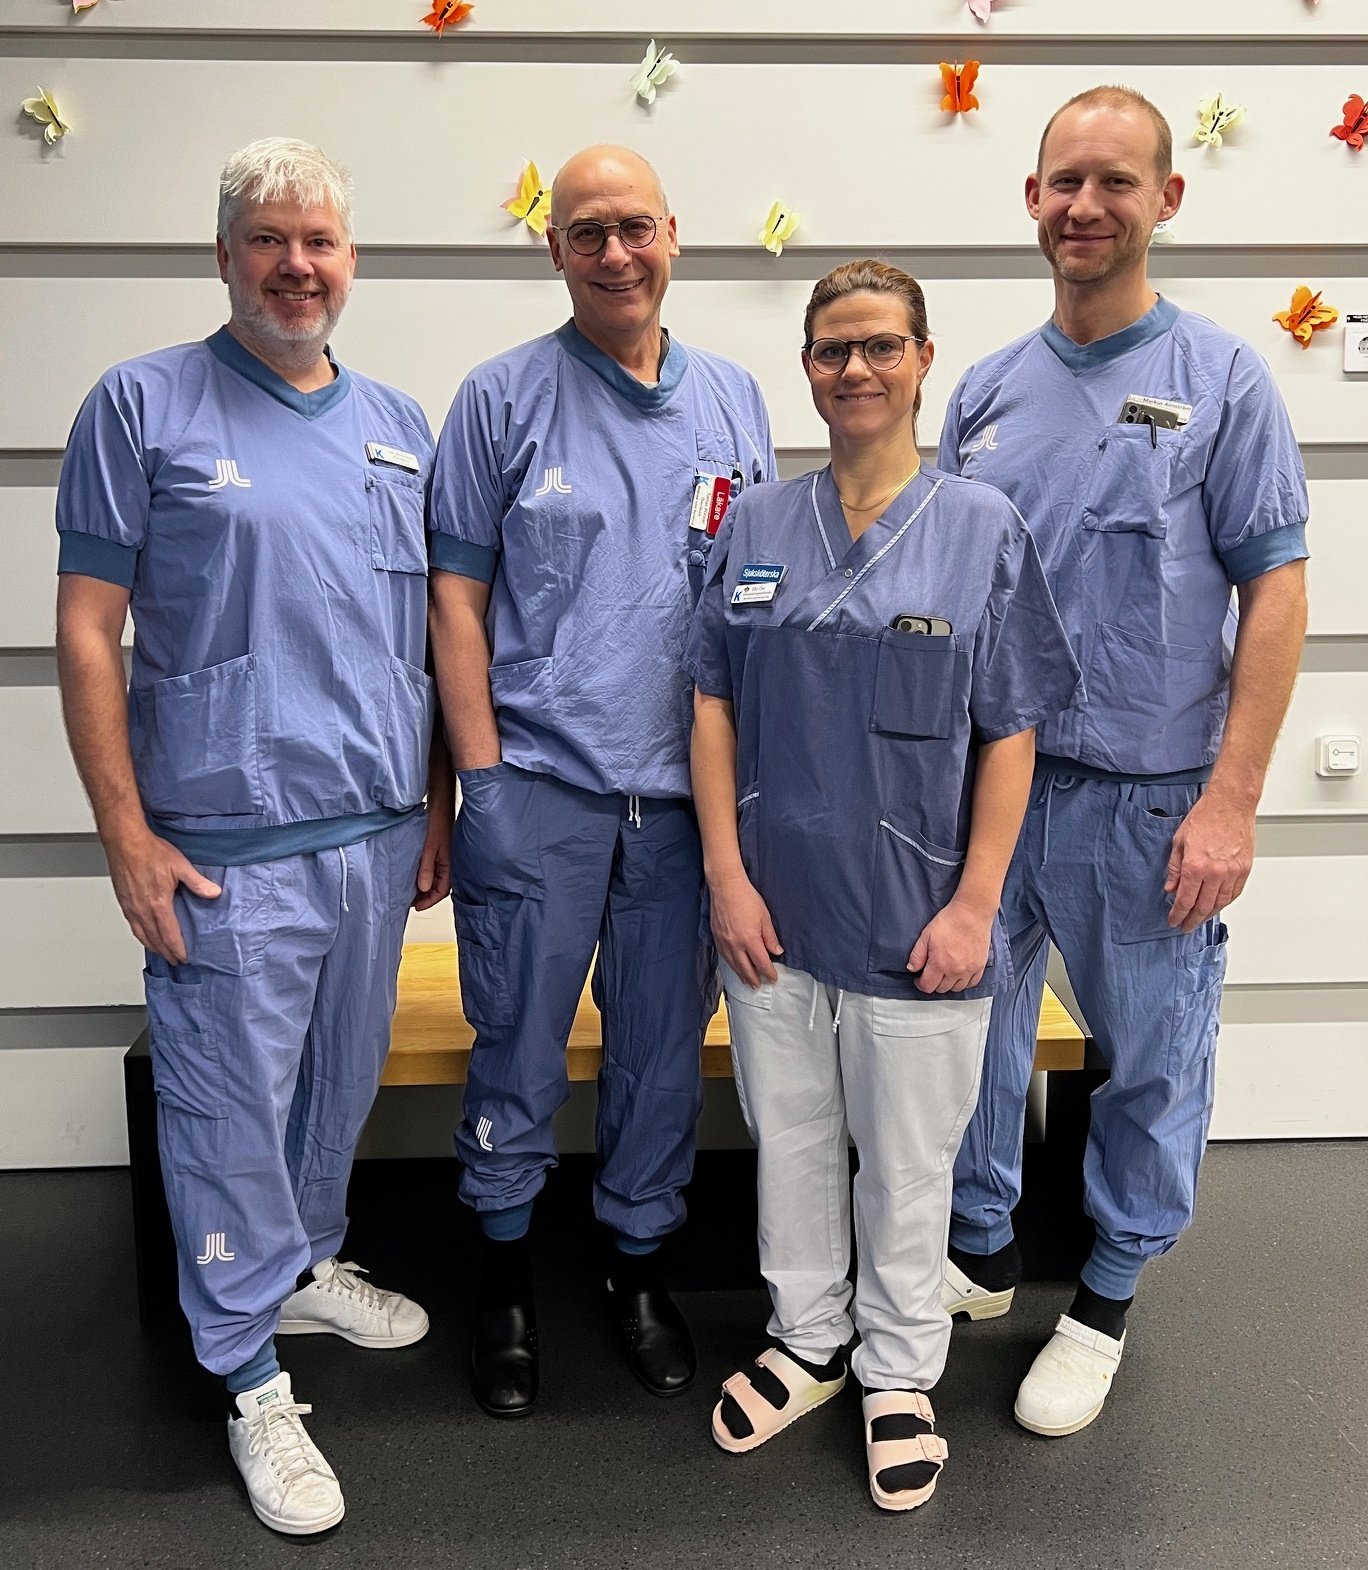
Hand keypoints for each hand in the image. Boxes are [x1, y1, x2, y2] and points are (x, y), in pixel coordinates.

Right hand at [105, 827, 220, 963]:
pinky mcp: (124, 902)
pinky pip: (132, 926)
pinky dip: (141, 935)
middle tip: (176, 960)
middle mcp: (142, 910)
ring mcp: (130, 907)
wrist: (125, 842)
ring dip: (153, 946)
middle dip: (166, 952)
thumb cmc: (149, 852)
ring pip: (142, 935)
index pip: (169, 935)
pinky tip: (145, 935)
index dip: (177, 949)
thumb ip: (198, 883)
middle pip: (155, 940)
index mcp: (158, 904)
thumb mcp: (180, 866)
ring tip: (162, 952)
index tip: (183, 958)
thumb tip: (214, 893)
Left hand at [414, 802, 453, 910]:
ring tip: (410, 891)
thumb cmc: (438, 822)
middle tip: (411, 901)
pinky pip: (433, 869)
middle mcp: (449, 863)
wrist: (440, 805)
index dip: (429, 901)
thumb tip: (423, 888)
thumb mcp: (429, 848)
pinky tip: (414, 875)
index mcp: (450, 864)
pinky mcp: (439, 852)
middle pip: (439, 887)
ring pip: (435, 879)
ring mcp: (444, 858)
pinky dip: (424, 876)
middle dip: (426, 896)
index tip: (417, 906)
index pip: (442, 891)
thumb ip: (426, 868)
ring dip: (424, 886)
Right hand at [709, 870, 782, 988]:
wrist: (726, 887)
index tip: (773, 979)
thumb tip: (777, 952)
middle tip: (758, 987)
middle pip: (745, 968)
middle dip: (753, 979)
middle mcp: (735, 944)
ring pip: (733, 964)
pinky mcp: (716, 936)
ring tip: (746, 981)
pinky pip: (723, 956)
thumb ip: (770, 937)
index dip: (768, 973)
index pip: (761, 963)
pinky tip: (733, 966)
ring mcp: (724, 941)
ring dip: (740, 975)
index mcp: (750, 940)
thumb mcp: (765, 917)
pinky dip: (730, 964)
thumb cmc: (747, 898)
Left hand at [907, 899, 992, 993]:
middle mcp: (955, 971)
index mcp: (940, 964)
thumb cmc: (949, 922)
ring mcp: (969, 970)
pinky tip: (959, 974)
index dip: (920, 984)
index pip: (928, 986)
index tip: (919, 978)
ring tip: (945, 973)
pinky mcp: (980, 966)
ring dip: (948, 984)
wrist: (971, 913)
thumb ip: (917, 955)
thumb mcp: (926, 936)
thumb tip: (912, 969)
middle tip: (931, 973)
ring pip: (957, 988)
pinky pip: (972, 983)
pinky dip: (964, 982)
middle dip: (933, 983)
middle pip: (942, 989)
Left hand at [1165, 789, 1254, 931]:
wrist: (1230, 804)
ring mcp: (1233, 871)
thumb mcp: (1179, 841)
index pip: (1185, 900)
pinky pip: (1234, 893)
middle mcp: (1215, 872)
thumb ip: (1175, 868)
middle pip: (1203, 906)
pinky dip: (1225, 903)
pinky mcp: (1245, 869)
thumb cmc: (1205, 817)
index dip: (1178, 914)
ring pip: (1220, 903)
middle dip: (1192, 920)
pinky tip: (1217, 905)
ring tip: (1199, 919)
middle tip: (1185, 926)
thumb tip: (1171, 888)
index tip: (1174, 921)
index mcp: (1195, 865)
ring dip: (1208, 914)